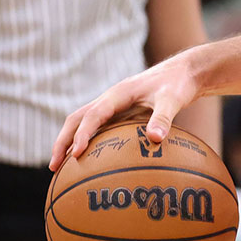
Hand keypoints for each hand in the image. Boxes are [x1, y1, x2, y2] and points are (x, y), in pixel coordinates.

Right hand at [50, 53, 199, 169]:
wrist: (186, 73)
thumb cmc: (179, 85)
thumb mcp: (173, 100)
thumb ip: (163, 118)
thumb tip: (155, 139)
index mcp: (118, 94)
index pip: (93, 115)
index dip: (82, 134)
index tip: (76, 153)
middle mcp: (110, 98)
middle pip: (77, 119)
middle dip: (63, 141)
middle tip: (54, 166)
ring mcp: (113, 105)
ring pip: (83, 123)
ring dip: (70, 142)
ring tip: (61, 167)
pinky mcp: (121, 112)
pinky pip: (98, 127)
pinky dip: (87, 141)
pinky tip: (90, 161)